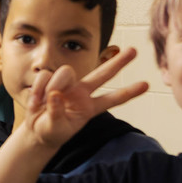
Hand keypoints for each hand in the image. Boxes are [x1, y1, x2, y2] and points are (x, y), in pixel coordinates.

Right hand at [25, 47, 148, 148]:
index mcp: (89, 108)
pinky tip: (36, 100)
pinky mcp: (50, 80)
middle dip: (118, 62)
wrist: (35, 130)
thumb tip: (55, 94)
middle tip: (134, 51)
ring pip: (65, 72)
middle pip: (103, 74)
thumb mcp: (54, 128)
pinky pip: (45, 76)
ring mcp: (66, 85)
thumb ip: (56, 113)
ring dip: (52, 85)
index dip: (128, 92)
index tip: (146, 85)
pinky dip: (37, 88)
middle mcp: (81, 93)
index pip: (112, 99)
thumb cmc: (50, 131)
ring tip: (41, 102)